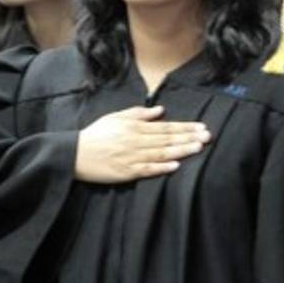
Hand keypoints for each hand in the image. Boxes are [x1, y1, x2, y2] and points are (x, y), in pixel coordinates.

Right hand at [75, 106, 210, 183]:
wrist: (76, 154)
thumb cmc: (97, 134)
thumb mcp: (117, 117)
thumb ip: (139, 113)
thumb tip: (160, 110)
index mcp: (135, 127)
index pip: (165, 127)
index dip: (185, 127)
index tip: (201, 127)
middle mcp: (136, 141)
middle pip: (167, 139)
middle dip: (188, 138)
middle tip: (207, 137)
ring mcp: (132, 157)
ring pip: (161, 153)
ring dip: (181, 150)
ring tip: (198, 148)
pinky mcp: (127, 172)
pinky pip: (147, 170)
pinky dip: (162, 168)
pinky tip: (176, 165)